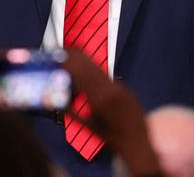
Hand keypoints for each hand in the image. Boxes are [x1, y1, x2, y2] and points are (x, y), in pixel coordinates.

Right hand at [62, 50, 160, 175]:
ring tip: (74, 57)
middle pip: (89, 65)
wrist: (137, 143)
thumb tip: (55, 100)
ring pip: (99, 69)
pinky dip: (96, 73)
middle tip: (64, 51)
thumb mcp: (88, 126)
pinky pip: (107, 77)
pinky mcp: (126, 88)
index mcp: (99, 98)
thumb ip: (71, 110)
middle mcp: (110, 89)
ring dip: (85, 62)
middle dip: (76, 57)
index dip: (69, 62)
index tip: (59, 56)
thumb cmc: (111, 138)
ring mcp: (120, 87)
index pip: (80, 73)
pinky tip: (89, 74)